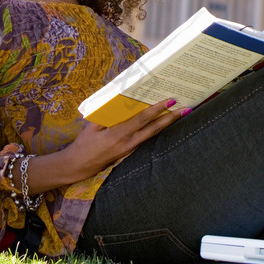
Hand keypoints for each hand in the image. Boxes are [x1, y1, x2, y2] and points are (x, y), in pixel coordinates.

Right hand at [28, 99, 182, 190]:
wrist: (77, 167)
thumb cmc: (83, 144)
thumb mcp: (92, 125)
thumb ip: (106, 112)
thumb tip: (120, 97)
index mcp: (118, 134)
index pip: (142, 119)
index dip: (157, 110)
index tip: (170, 100)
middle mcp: (128, 143)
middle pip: (154, 129)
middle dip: (171, 118)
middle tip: (186, 108)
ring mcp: (130, 150)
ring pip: (152, 135)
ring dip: (166, 125)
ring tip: (180, 115)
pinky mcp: (129, 154)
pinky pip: (145, 140)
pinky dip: (155, 131)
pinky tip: (163, 125)